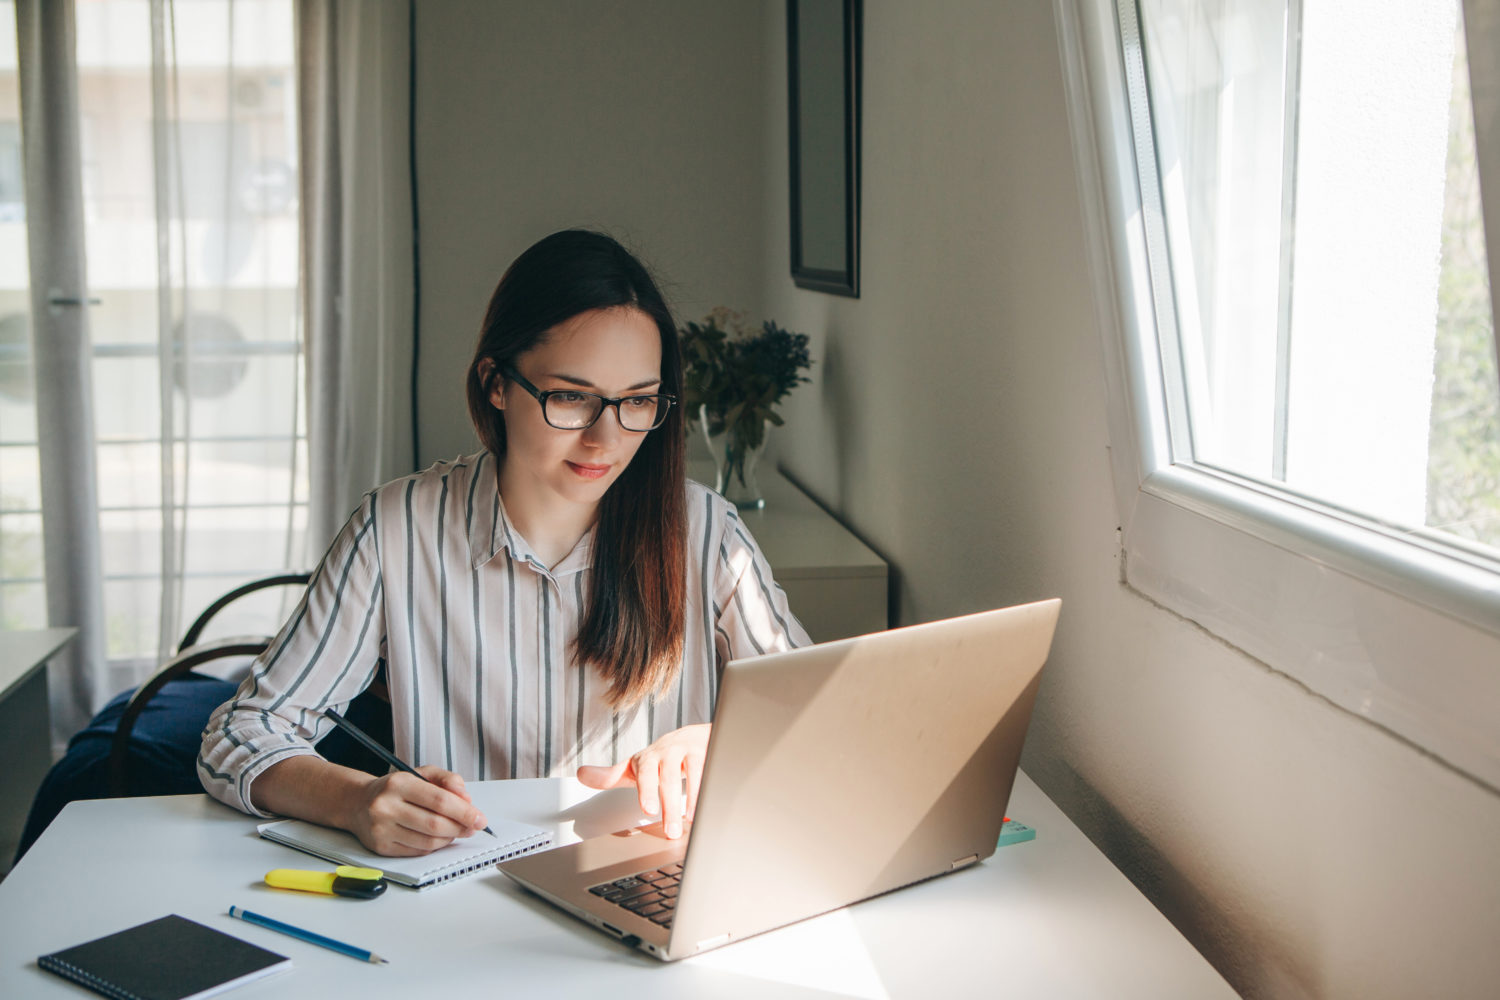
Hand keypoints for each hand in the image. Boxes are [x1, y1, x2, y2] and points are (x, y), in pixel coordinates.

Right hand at [345, 765, 488, 856]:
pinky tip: (439, 838)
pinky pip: (417, 851)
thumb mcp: (421, 773)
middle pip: (435, 824)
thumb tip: (466, 799)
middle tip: (473, 827)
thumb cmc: (395, 788)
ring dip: (449, 839)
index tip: (480, 819)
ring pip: (428, 842)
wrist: (358, 803)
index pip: (439, 801)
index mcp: (399, 783)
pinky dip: (434, 847)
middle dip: (460, 828)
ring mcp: (381, 829)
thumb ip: (447, 780)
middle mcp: (386, 806)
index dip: (464, 812)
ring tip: (457, 831)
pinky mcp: (381, 847)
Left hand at [576, 723, 709, 838]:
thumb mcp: (634, 767)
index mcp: (647, 758)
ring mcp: (690, 749)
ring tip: (689, 821)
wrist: (692, 737)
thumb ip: (609, 775)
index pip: (645, 773)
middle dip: (670, 806)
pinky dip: (709, 787)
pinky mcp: (709, 749)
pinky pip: (711, 768)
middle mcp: (668, 750)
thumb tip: (581, 775)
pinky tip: (709, 804)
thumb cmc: (660, 758)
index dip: (647, 790)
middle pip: (668, 778)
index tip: (648, 809)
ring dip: (691, 798)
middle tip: (671, 831)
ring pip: (692, 772)